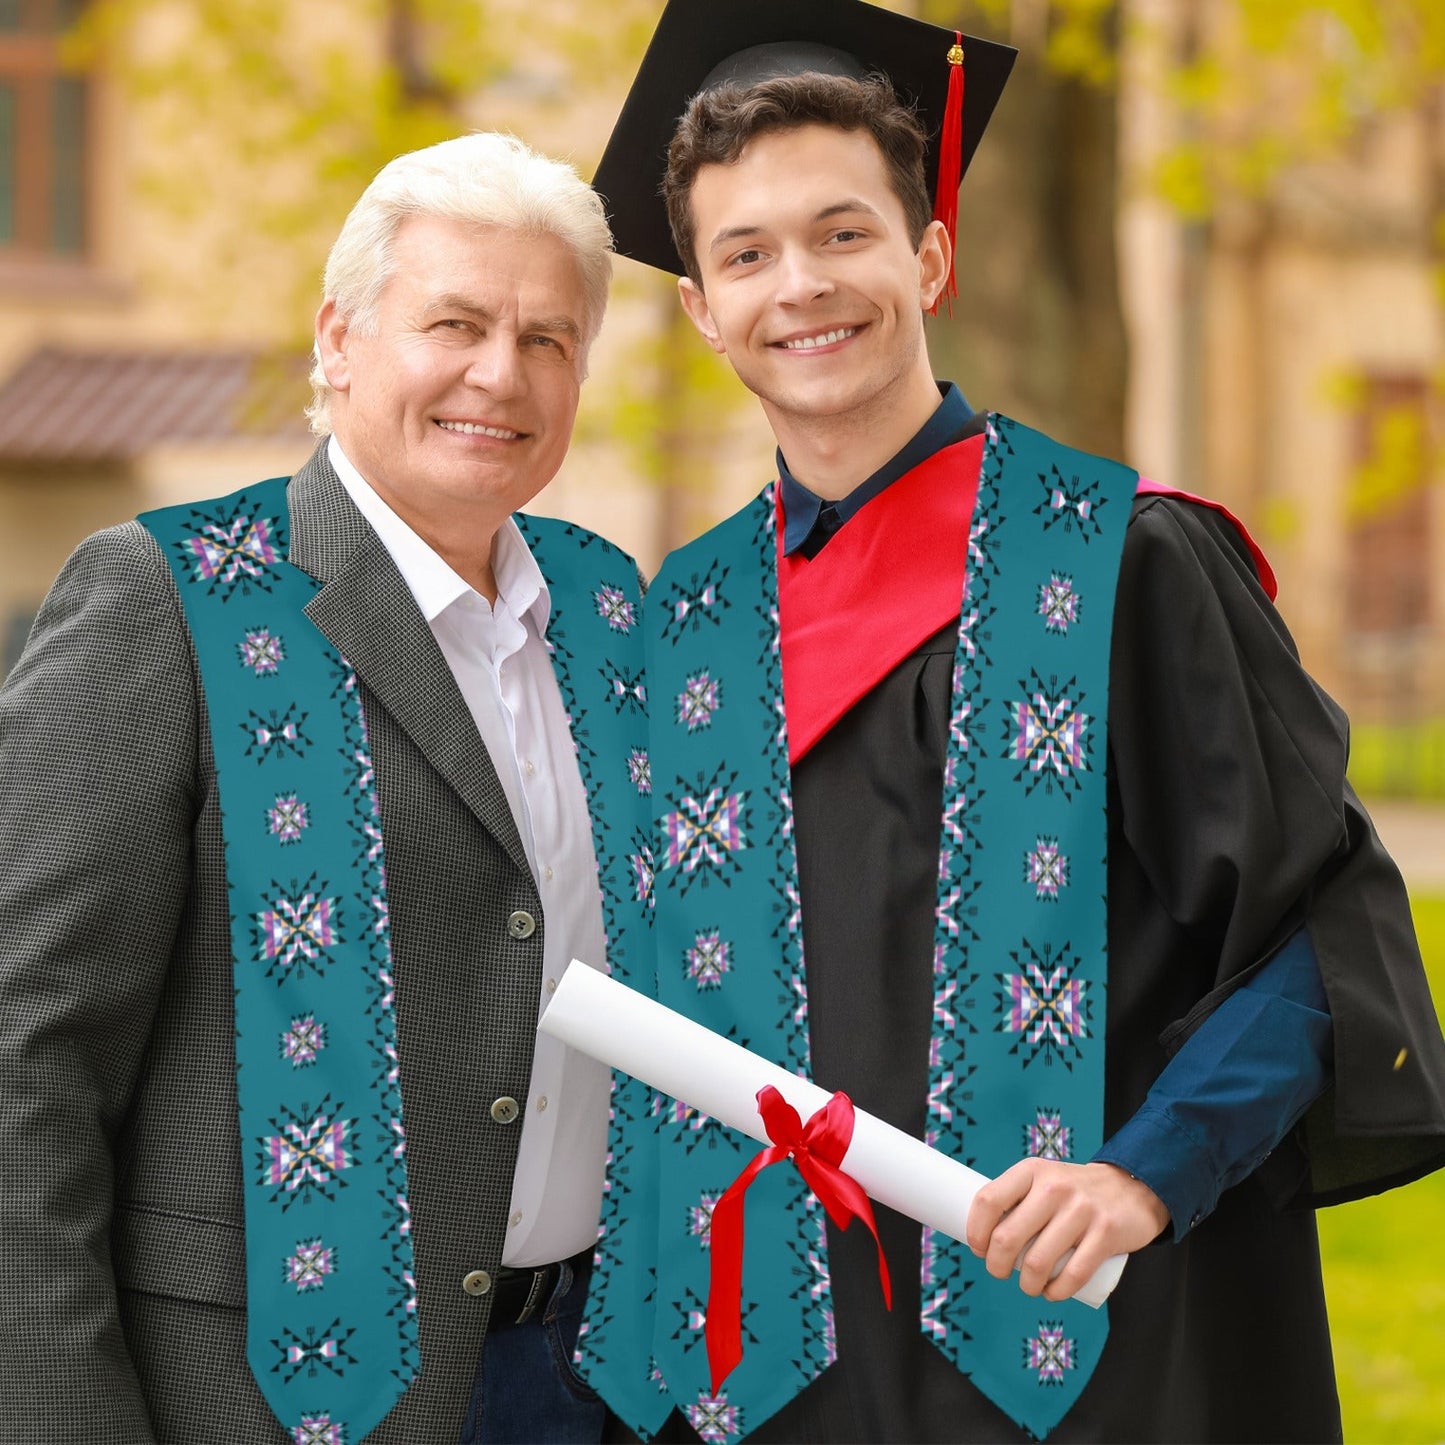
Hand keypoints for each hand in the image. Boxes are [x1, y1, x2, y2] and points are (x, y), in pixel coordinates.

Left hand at [965, 1159, 1169, 1301]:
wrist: (1131, 1187)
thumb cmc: (1074, 1191)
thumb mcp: (1043, 1179)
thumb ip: (1018, 1199)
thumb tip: (984, 1236)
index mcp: (1032, 1170)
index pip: (988, 1200)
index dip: (975, 1231)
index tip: (978, 1248)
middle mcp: (1054, 1187)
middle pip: (1007, 1237)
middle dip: (995, 1265)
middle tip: (999, 1272)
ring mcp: (1081, 1210)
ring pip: (1037, 1262)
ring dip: (1026, 1285)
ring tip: (1029, 1286)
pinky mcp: (1106, 1234)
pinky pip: (1072, 1275)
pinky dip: (1056, 1293)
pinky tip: (1051, 1293)